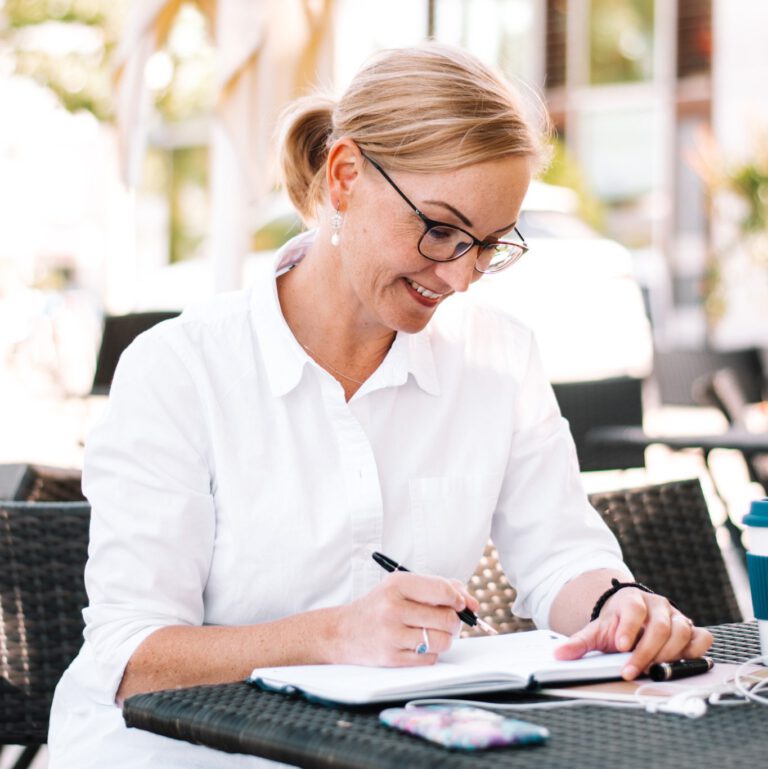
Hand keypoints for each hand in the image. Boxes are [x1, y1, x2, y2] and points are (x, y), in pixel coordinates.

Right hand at [334, 572, 478, 666]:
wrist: (342, 631)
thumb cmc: (379, 605)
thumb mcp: (402, 586)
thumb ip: (438, 588)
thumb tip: (471, 603)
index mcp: (397, 584)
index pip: (443, 591)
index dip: (459, 599)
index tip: (461, 603)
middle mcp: (393, 608)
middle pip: (447, 618)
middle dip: (454, 621)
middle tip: (446, 620)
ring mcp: (391, 635)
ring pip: (442, 641)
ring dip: (444, 638)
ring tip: (431, 632)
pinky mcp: (391, 658)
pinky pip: (430, 658)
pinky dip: (430, 653)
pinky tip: (417, 644)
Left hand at [553, 588, 712, 679]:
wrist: (632, 617)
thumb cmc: (616, 626)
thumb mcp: (596, 631)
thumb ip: (579, 643)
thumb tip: (558, 655)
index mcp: (631, 599)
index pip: (633, 610)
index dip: (629, 628)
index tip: (620, 646)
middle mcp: (657, 605)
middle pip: (660, 626)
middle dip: (647, 652)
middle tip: (632, 670)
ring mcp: (676, 615)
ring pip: (682, 632)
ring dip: (669, 655)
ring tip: (653, 671)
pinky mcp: (691, 629)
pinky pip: (701, 637)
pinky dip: (694, 651)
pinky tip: (679, 663)